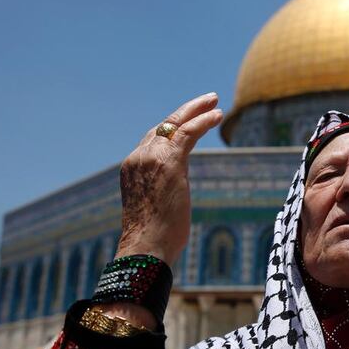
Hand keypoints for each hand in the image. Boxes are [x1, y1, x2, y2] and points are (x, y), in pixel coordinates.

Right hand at [116, 92, 222, 266]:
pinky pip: (188, 133)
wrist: (146, 247)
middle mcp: (138, 158)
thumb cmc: (153, 236)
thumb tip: (176, 186)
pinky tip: (217, 116)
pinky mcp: (169, 163)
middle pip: (164, 126)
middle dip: (186, 111)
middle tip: (206, 101)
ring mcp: (151, 159)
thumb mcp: (154, 202)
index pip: (152, 138)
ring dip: (197, 111)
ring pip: (176, 124)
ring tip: (215, 104)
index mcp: (131, 167)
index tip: (189, 120)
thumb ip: (162, 185)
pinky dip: (203, 121)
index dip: (172, 127)